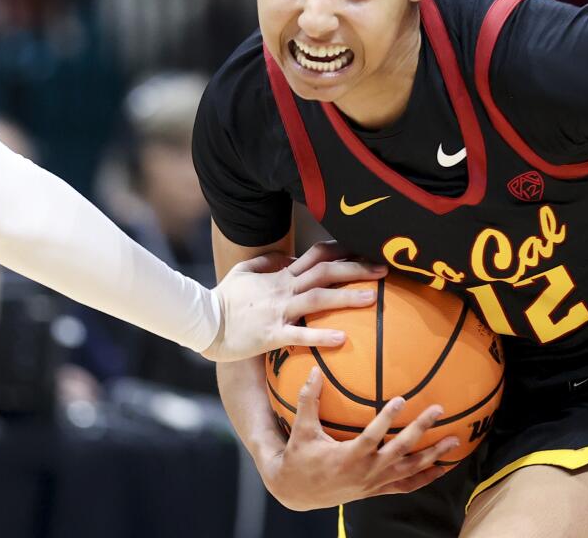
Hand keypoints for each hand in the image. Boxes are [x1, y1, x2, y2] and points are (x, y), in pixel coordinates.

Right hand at [202, 241, 386, 361]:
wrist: (202, 323)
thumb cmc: (223, 300)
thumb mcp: (243, 272)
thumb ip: (267, 262)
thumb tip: (286, 256)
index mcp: (281, 276)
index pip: (317, 255)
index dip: (343, 249)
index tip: (368, 248)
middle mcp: (283, 289)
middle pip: (325, 273)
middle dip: (356, 269)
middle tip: (385, 270)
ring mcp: (278, 311)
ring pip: (317, 299)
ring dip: (346, 298)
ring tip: (373, 300)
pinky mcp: (271, 334)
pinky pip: (300, 335)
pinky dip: (322, 337)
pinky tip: (343, 340)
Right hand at [262, 366, 459, 509]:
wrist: (298, 492)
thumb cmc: (300, 458)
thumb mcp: (302, 430)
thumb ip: (308, 400)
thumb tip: (314, 371)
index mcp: (348, 457)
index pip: (372, 437)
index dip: (387, 419)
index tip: (401, 399)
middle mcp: (365, 472)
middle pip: (399, 452)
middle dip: (421, 431)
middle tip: (438, 411)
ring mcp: (374, 483)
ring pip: (408, 471)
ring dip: (432, 456)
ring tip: (453, 441)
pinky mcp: (377, 490)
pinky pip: (406, 486)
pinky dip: (426, 478)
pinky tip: (443, 468)